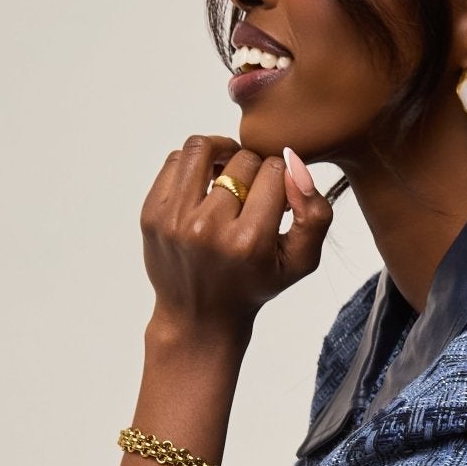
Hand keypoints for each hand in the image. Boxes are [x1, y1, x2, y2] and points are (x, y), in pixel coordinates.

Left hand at [140, 135, 331, 341]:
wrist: (199, 317)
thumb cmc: (252, 286)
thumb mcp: (300, 262)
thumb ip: (315, 216)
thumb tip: (295, 166)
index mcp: (248, 242)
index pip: (274, 171)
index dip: (282, 177)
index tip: (277, 197)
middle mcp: (208, 229)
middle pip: (242, 160)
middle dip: (255, 168)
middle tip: (254, 189)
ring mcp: (175, 220)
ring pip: (203, 148)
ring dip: (222, 151)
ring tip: (229, 168)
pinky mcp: (151, 214)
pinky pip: (175, 161)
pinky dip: (194, 163)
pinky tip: (205, 182)